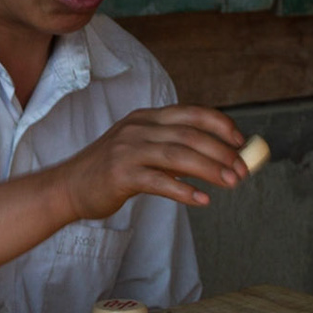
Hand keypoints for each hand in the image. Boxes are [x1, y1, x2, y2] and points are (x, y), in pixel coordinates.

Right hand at [55, 104, 250, 219]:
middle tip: (242, 170)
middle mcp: (138, 128)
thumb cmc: (111, 170)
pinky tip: (202, 200)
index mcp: (147, 117)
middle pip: (190, 135)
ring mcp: (128, 150)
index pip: (191, 113)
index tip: (240, 140)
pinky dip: (184, 191)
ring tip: (232, 183)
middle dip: (222, 152)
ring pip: (179, 156)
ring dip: (211, 170)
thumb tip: (216, 158)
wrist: (69, 187)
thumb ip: (173, 148)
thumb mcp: (142, 148)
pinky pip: (160, 182)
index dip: (220, 124)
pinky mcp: (121, 175)